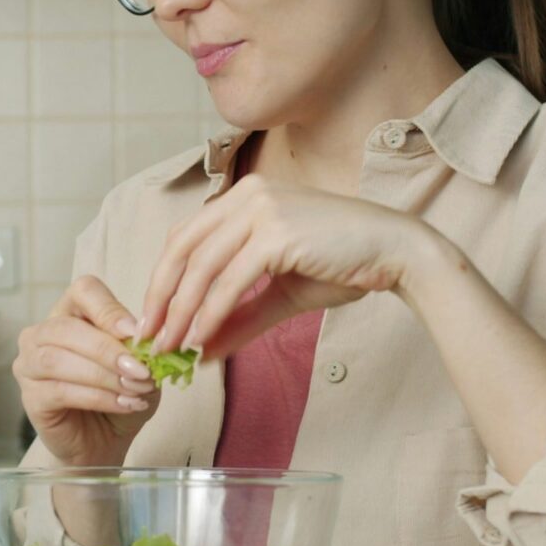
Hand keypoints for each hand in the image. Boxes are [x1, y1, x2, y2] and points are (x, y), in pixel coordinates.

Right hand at [15, 276, 161, 467]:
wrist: (104, 443)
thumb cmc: (119, 396)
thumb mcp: (139, 367)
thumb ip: (139, 350)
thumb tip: (147, 339)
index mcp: (71, 313)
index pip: (84, 291)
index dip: (109, 309)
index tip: (137, 333)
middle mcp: (42, 333)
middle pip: (67, 327)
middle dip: (108, 349)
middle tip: (141, 371)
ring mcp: (29, 364)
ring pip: (58, 359)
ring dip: (103, 375)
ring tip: (134, 390)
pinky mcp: (29, 396)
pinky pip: (59, 390)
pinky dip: (96, 397)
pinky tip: (122, 404)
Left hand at [140, 176, 433, 360]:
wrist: (396, 253)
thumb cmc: (343, 265)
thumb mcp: (280, 292)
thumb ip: (239, 316)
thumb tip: (201, 351)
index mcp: (244, 197)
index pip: (185, 237)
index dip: (162, 279)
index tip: (152, 319)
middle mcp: (248, 195)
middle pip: (182, 248)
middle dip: (161, 297)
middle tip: (149, 338)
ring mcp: (262, 209)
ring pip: (202, 266)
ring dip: (181, 311)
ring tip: (171, 347)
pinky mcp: (277, 233)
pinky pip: (229, 280)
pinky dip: (210, 313)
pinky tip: (200, 339)